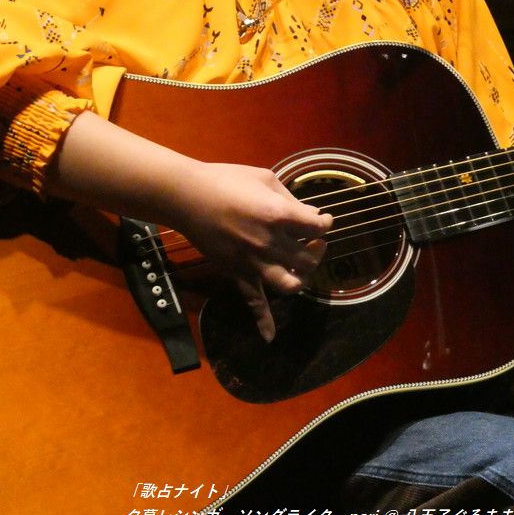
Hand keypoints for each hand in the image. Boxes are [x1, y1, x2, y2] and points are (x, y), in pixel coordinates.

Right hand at [165, 161, 331, 341]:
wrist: (188, 197)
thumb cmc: (226, 179)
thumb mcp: (264, 177)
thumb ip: (289, 197)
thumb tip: (307, 213)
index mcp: (279, 215)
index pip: (317, 226)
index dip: (324, 222)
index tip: (322, 219)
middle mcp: (270, 242)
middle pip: (308, 257)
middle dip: (316, 247)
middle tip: (311, 238)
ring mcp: (254, 262)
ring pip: (290, 283)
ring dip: (301, 277)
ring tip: (299, 265)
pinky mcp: (238, 273)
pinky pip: (253, 302)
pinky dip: (262, 321)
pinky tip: (269, 337)